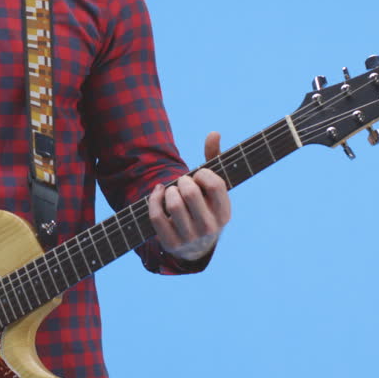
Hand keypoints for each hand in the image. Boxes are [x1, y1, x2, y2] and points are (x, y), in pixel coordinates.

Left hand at [147, 131, 231, 261]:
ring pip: (173, 204)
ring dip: (169, 190)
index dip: (202, 174)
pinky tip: (159, 192)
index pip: (215, 185)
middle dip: (183, 181)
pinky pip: (156, 215)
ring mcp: (190, 238)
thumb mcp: (213, 187)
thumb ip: (214, 158)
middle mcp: (210, 228)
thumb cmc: (204, 205)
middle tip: (183, 183)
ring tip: (172, 190)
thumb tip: (214, 133)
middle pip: (190, 193)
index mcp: (224, 213)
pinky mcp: (171, 243)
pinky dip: (154, 198)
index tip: (199, 176)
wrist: (195, 245)